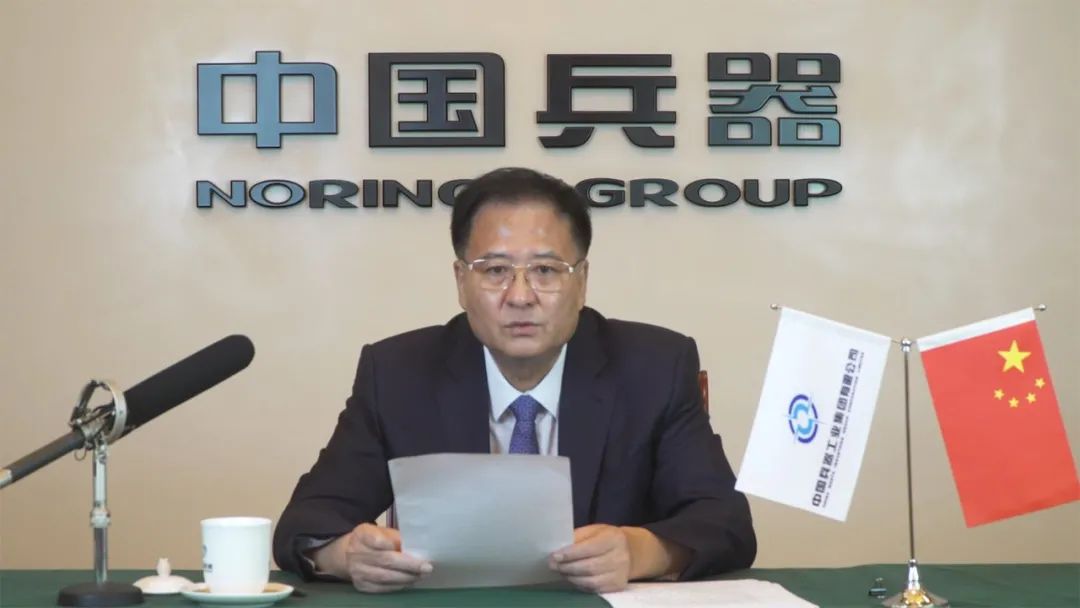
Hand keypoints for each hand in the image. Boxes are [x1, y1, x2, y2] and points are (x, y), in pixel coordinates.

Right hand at [317, 523, 432, 592]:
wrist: (351, 554)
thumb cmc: (374, 540)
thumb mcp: (383, 532)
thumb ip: (396, 539)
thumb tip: (417, 550)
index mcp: (362, 534)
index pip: (376, 539)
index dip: (391, 544)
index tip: (408, 549)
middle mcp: (355, 553)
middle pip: (385, 560)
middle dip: (408, 565)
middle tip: (426, 567)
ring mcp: (356, 571)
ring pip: (384, 577)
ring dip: (406, 578)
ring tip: (420, 576)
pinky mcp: (360, 585)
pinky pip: (382, 588)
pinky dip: (397, 586)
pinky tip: (408, 582)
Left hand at [549, 524, 630, 592]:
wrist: (630, 551)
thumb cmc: (606, 538)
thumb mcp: (594, 531)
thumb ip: (578, 537)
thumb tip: (559, 549)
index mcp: (614, 538)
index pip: (590, 548)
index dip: (571, 554)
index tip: (554, 556)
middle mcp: (620, 557)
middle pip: (589, 567)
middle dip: (567, 567)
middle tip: (552, 565)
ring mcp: (620, 574)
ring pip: (591, 580)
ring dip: (571, 577)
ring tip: (561, 571)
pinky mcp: (617, 586)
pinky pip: (594, 588)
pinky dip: (580, 584)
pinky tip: (572, 578)